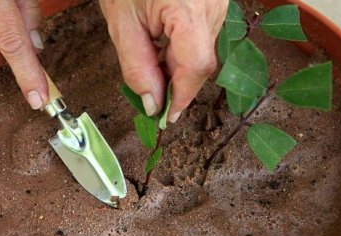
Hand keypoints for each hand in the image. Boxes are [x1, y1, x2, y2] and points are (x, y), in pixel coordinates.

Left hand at [99, 0, 228, 122]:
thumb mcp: (122, 24)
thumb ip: (137, 67)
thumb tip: (153, 104)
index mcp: (189, 10)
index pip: (195, 67)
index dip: (181, 97)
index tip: (165, 118)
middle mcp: (213, 7)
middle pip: (200, 61)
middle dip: (174, 83)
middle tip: (148, 94)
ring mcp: (218, 3)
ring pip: (201, 50)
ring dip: (176, 65)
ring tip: (148, 56)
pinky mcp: (215, 1)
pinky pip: (201, 35)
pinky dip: (181, 48)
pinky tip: (160, 43)